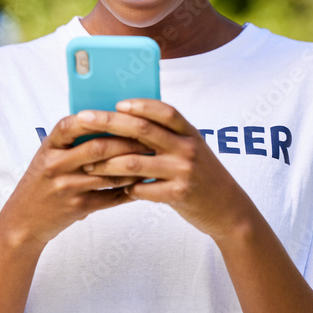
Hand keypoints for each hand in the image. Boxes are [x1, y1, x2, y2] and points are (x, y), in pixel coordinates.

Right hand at [0, 113, 153, 248]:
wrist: (23, 219)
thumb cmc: (41, 182)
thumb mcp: (48, 157)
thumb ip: (72, 142)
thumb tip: (111, 123)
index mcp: (48, 147)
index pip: (72, 125)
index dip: (97, 117)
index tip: (121, 111)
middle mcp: (56, 165)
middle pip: (98, 148)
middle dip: (128, 142)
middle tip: (150, 137)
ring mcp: (67, 187)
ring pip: (109, 174)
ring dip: (134, 167)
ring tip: (152, 159)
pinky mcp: (78, 207)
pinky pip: (110, 197)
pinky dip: (130, 189)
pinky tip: (143, 183)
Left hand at [75, 99, 241, 239]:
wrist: (228, 209)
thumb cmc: (201, 175)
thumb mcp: (191, 149)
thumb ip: (167, 137)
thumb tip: (126, 121)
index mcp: (190, 133)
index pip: (165, 111)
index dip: (141, 105)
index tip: (117, 103)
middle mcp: (188, 148)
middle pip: (143, 130)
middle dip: (109, 123)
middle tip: (84, 120)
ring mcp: (184, 172)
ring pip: (136, 162)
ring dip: (108, 163)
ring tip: (89, 166)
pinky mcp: (179, 195)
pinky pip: (142, 190)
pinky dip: (126, 189)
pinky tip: (115, 190)